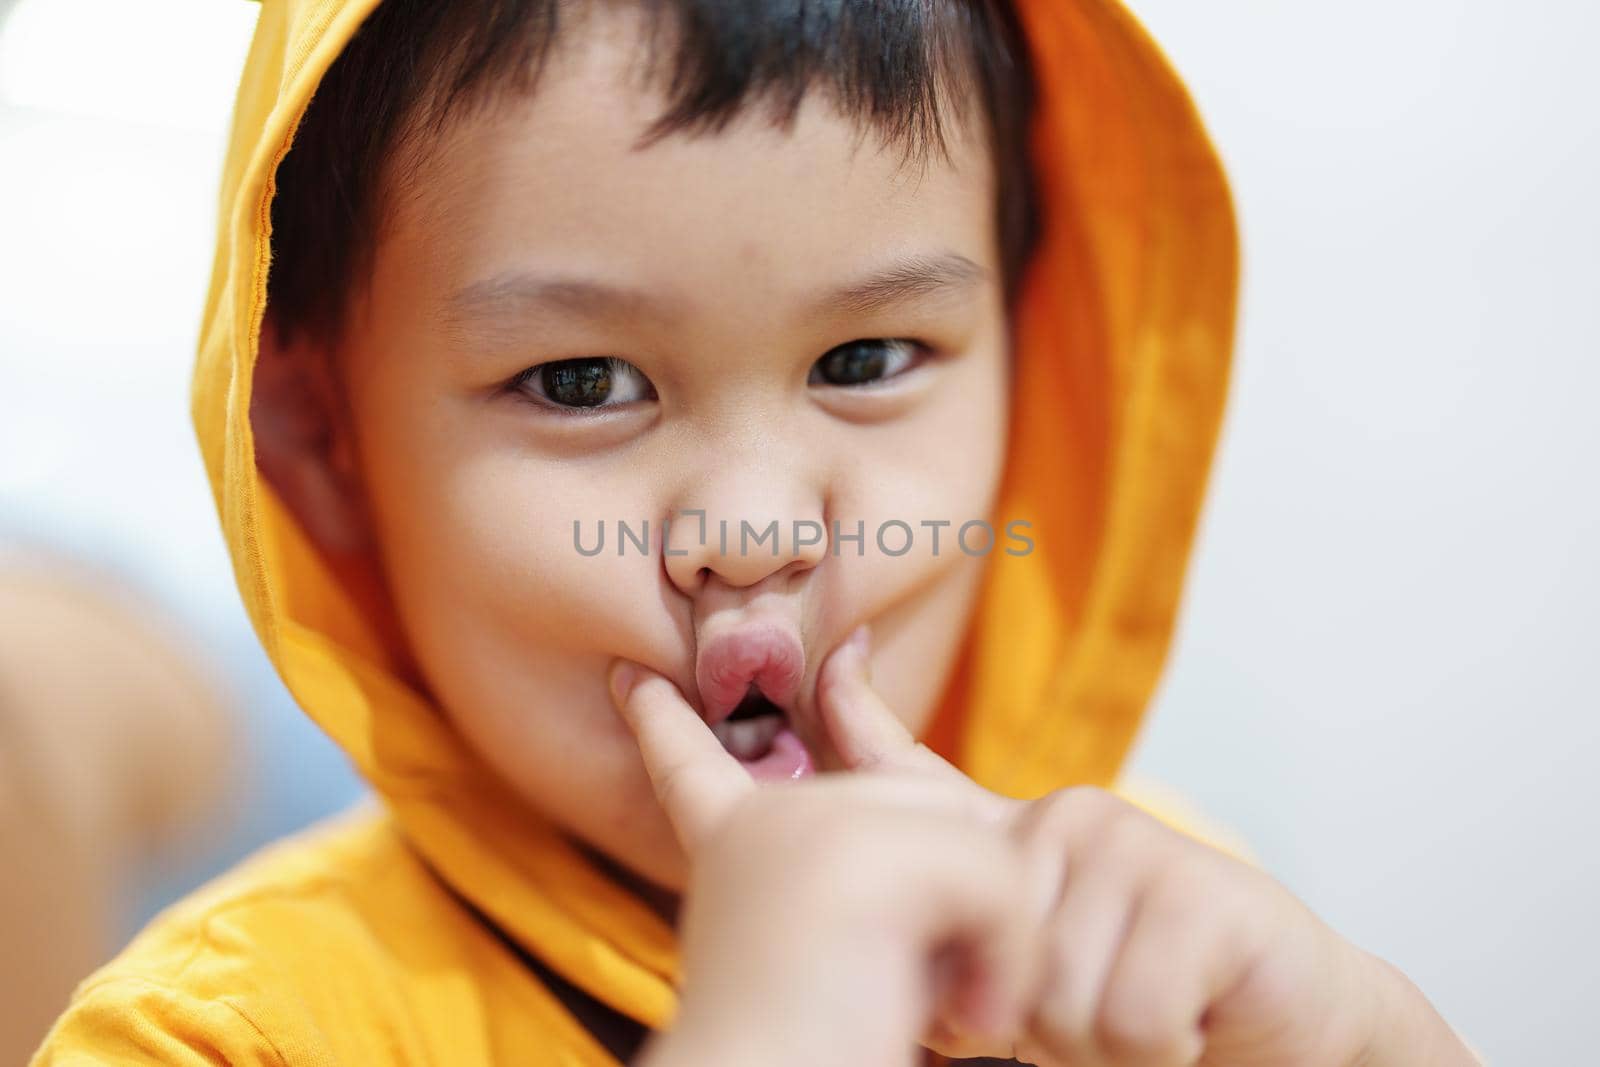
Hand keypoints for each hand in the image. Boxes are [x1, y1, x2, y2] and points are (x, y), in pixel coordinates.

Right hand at [607, 627, 1037, 1066]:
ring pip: (971, 845)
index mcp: (738, 851)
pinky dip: (1004, 958)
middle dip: (966, 899)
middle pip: (924, 808)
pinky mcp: (858, 854)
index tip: (631, 679)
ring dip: (992, 942)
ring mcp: (809, 824)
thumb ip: (864, 849)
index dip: (666, 725)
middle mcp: (763, 825)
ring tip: (943, 1014)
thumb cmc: (811, 1052)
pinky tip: (959, 1016)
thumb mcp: (841, 937)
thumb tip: (867, 699)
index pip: (698, 770)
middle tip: (930, 999)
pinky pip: (991, 879)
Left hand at [817, 628, 1482, 1066]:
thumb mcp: (1039, 964)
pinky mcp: (1201, 893)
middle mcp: (1064, 818)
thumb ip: (973, 928)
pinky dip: (1162, 1047)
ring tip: (1149, 1011)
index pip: (908, 762)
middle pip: (988, 956)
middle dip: (1039, 1026)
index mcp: (1011, 834)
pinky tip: (1192, 1017)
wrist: (1295, 1018)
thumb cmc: (1152, 996)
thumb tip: (889, 895)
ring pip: (1059, 1002)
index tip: (832, 645)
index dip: (850, 704)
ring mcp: (1131, 842)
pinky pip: (1132, 1015)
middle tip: (1105, 1010)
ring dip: (1105, 1044)